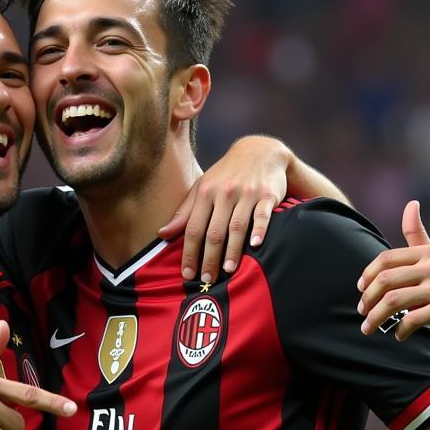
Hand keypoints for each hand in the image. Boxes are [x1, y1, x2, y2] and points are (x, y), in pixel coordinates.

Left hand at [157, 135, 290, 282]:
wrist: (260, 151)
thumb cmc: (226, 175)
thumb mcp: (202, 188)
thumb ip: (184, 212)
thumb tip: (162, 234)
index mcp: (206, 193)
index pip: (194, 228)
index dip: (189, 252)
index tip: (187, 273)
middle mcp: (225, 193)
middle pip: (214, 231)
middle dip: (209, 257)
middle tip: (207, 278)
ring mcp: (247, 193)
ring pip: (237, 226)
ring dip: (232, 250)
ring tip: (228, 270)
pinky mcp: (267, 194)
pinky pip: (263, 215)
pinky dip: (260, 230)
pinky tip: (255, 245)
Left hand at [357, 201, 429, 345]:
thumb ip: (418, 235)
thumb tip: (411, 203)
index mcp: (428, 253)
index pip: (386, 260)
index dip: (367, 275)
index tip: (360, 290)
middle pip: (385, 281)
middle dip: (368, 299)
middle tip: (362, 312)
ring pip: (394, 301)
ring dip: (375, 318)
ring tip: (369, 328)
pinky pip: (411, 320)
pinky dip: (400, 330)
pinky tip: (398, 335)